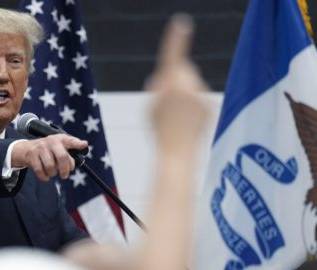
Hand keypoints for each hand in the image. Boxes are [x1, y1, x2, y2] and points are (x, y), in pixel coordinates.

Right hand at [12, 134, 87, 180]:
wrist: (26, 149)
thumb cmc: (48, 150)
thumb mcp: (59, 149)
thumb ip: (68, 157)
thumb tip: (71, 167)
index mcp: (61, 139)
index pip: (71, 141)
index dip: (78, 143)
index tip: (84, 144)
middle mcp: (51, 142)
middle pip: (62, 156)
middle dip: (65, 169)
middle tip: (65, 176)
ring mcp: (40, 148)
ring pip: (50, 166)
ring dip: (53, 173)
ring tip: (52, 173)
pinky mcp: (32, 155)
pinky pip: (40, 171)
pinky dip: (44, 177)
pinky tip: (46, 176)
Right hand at [146, 14, 208, 157]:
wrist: (177, 153)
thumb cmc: (159, 131)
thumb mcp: (150, 105)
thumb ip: (158, 85)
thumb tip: (167, 75)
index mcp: (169, 86)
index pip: (172, 57)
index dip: (175, 40)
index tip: (181, 23)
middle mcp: (188, 88)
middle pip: (181, 70)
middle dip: (174, 78)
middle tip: (165, 104)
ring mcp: (201, 96)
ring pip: (191, 83)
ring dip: (184, 93)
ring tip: (176, 117)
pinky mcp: (210, 105)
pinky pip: (199, 96)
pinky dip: (193, 104)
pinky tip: (188, 120)